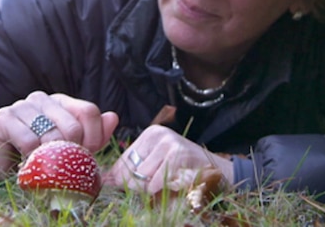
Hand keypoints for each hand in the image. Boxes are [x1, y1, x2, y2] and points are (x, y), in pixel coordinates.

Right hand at [0, 91, 117, 177]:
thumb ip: (93, 134)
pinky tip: (28, 162)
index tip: (88, 156)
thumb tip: (113, 117)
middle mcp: (43, 99)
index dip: (94, 137)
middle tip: (63, 166)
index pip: (89, 111)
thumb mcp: (70, 146)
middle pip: (73, 125)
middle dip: (72, 152)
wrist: (0, 160)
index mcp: (62, 102)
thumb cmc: (38, 153)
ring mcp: (23, 106)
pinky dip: (32, 158)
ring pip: (51, 134)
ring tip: (44, 165)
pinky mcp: (5, 118)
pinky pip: (29, 141)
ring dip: (51, 157)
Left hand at [103, 124, 233, 194]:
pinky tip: (176, 184)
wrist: (219, 173)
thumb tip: (105, 180)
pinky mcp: (176, 155)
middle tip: (156, 186)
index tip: (126, 185)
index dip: (122, 178)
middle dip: (138, 186)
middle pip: (130, 171)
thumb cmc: (185, 171)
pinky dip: (162, 191)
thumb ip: (133, 170)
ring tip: (168, 184)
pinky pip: (156, 183)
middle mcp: (158, 134)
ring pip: (142, 179)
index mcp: (150, 134)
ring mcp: (167, 143)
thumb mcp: (158, 164)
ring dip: (152, 190)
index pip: (124, 160)